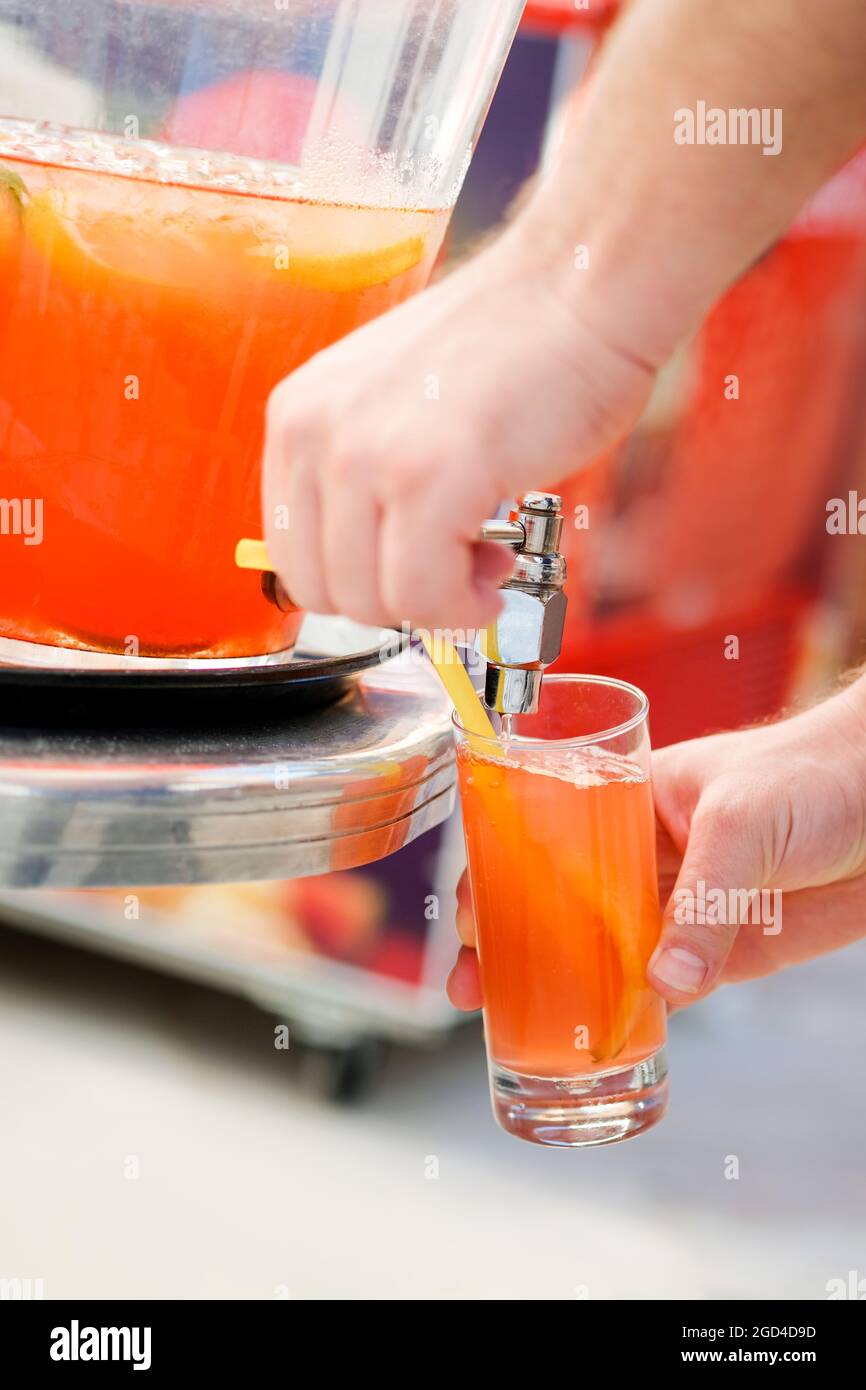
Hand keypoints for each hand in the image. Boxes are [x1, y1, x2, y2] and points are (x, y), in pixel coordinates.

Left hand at [263, 229, 655, 631]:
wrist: (580, 288)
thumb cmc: (515, 344)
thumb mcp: (396, 405)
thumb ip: (365, 473)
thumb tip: (369, 565)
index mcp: (298, 414)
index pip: (291, 553)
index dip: (359, 581)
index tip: (412, 566)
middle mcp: (315, 432)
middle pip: (323, 591)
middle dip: (397, 600)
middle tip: (459, 567)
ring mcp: (365, 455)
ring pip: (370, 604)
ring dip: (438, 605)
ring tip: (487, 558)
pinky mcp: (427, 476)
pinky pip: (423, 596)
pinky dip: (464, 607)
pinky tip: (499, 570)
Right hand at [448, 677, 865, 1010]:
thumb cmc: (818, 772)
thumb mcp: (746, 818)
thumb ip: (705, 899)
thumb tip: (664, 981)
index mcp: (632, 796)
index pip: (547, 832)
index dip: (499, 872)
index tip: (466, 914)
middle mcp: (648, 853)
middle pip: (563, 899)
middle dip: (511, 937)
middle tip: (471, 982)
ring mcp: (685, 904)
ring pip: (606, 948)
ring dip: (561, 981)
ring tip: (513, 1018)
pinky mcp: (726, 948)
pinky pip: (668, 985)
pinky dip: (635, 1011)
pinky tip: (603, 1032)